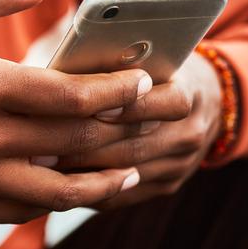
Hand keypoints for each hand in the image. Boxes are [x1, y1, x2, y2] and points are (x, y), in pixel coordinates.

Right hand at [0, 0, 151, 222]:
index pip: (69, 97)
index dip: (113, 91)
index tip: (141, 82)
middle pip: (74, 141)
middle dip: (124, 127)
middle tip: (154, 119)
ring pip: (59, 189)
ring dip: (103, 179)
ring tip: (133, 169)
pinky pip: (24, 208)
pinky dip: (58, 201)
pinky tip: (78, 191)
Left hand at [54, 52, 222, 209]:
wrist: (206, 97)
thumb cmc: (157, 64)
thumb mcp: (147, 53)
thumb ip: (115, 61)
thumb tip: (63, 68)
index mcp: (191, 91)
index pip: (168, 103)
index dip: (128, 106)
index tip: (87, 106)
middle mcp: (190, 133)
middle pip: (136, 144)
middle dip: (86, 144)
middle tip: (42, 141)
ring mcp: (181, 165)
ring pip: (125, 174)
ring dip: (81, 170)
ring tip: (41, 160)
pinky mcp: (166, 185)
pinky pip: (122, 196)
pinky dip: (88, 188)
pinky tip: (56, 178)